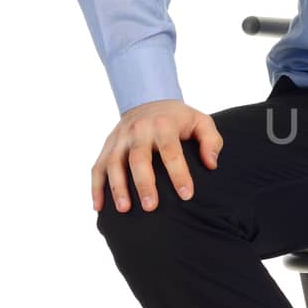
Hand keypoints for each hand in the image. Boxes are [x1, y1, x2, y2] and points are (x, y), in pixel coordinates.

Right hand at [92, 99, 223, 212]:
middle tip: (151, 207)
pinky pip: (98, 166)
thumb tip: (211, 164)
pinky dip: (96, 187)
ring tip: (124, 209)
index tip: (186, 195)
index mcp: (163, 125)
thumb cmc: (178, 119)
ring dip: (117, 187)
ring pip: (114, 163)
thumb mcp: (201, 121)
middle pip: (138, 158)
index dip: (179, 174)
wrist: (149, 98)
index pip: (171, 151)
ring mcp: (120, 138)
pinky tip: (99, 206)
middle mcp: (139, 130)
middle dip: (143, 183)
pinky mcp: (108, 145)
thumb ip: (211, 141)